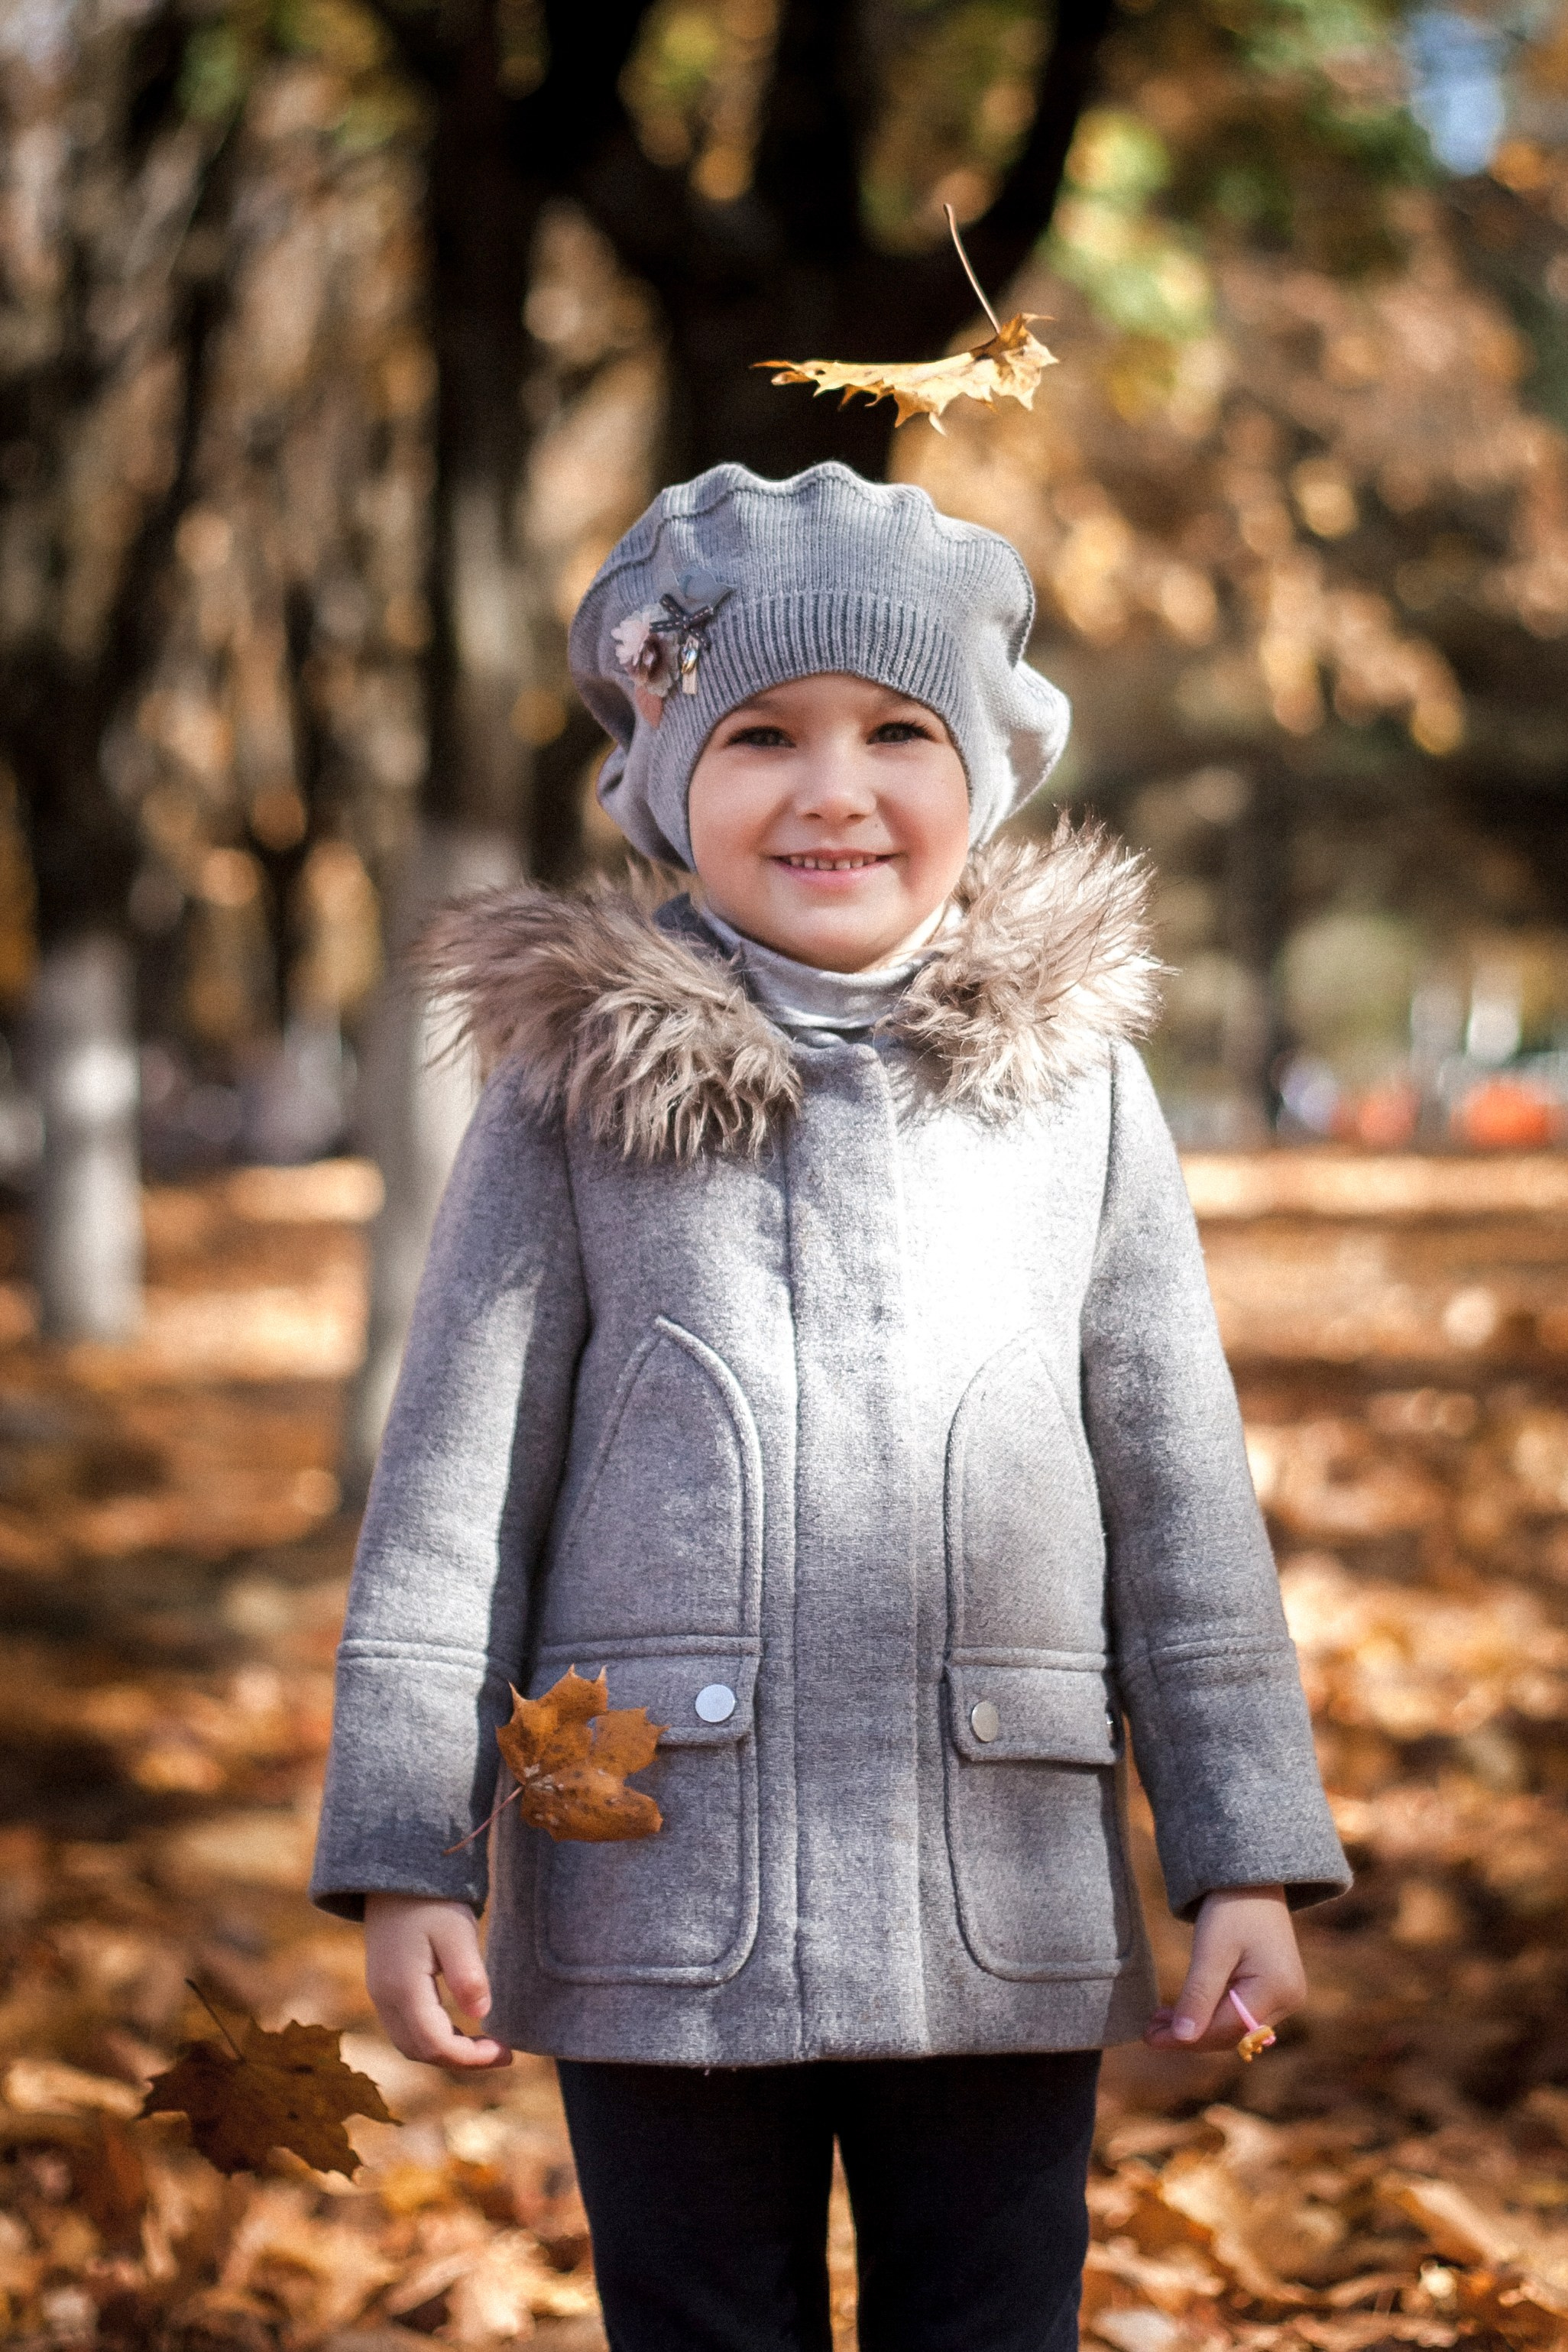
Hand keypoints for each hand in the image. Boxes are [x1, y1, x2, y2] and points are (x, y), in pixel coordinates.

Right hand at [363, 1894, 513, 2070]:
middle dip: (461, 2060)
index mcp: (403, 1988)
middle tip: (500, 2052)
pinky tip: (459, 2029)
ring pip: (411, 2045)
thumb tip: (481, 2016)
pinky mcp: (384, 1987)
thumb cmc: (431, 1900)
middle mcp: (385, 1998)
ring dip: (446, 2052)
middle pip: (421, 2052)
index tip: (507, 2053)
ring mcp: (381, 1994)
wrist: (397, 1875)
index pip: (436, 2044)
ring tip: (484, 2045)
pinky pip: (406, 2029)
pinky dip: (433, 2038)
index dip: (472, 2058)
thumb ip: (468, 1974)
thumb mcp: (457, 1931)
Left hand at [1144, 1885, 1305, 2053]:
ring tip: (1160, 2022)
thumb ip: (1198, 1996)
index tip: (1150, 2038)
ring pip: (1234, 2027)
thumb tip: (1182, 2038)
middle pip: (1231, 2033)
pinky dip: (1212, 2014)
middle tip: (1150, 2032)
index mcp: (1277, 1990)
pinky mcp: (1276, 1990)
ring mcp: (1286, 1996)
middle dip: (1190, 2035)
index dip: (1186, 2038)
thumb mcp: (1210, 1950)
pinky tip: (1185, 2011)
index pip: (1225, 2029)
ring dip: (1199, 2026)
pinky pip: (1240, 2013)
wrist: (1252, 1880)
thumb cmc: (1232, 1908)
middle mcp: (1289, 2000)